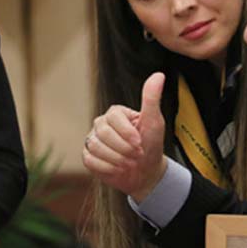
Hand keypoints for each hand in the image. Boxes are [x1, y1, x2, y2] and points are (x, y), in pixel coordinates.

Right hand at [81, 72, 167, 201]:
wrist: (146, 172)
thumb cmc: (151, 145)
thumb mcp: (154, 122)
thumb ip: (151, 99)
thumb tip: (158, 75)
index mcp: (116, 113)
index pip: (114, 119)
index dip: (127, 133)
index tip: (140, 143)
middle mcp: (101, 124)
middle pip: (103, 134)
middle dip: (123, 149)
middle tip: (136, 154)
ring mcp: (93, 139)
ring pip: (96, 147)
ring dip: (117, 160)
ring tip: (128, 162)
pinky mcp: (88, 155)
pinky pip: (91, 161)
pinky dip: (107, 168)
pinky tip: (117, 168)